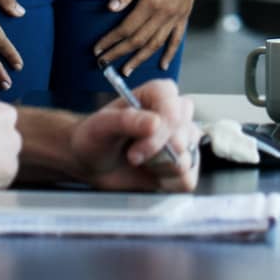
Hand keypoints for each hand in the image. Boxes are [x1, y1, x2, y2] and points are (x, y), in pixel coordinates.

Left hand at [66, 80, 198, 192]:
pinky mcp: (182, 167)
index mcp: (157, 95)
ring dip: (159, 168)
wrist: (92, 163)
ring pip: (187, 159)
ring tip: (140, 163)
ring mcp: (182, 141)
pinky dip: (167, 183)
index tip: (137, 147)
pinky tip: (151, 175)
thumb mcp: (101, 125)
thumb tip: (155, 123)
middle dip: (156, 152)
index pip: (175, 106)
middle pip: (184, 134)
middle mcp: (175, 115)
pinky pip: (188, 180)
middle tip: (131, 156)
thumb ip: (126, 120)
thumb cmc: (95, 137)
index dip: (163, 127)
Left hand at [92, 0, 209, 77]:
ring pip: (155, 44)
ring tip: (126, 70)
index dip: (111, 41)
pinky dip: (169, 53)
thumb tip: (110, 8)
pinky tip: (162, 64)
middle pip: (138, 40)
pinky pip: (176, 39)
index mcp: (152, 2)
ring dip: (140, 59)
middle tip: (104, 64)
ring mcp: (176, 16)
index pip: (126, 28)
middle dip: (119, 53)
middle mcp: (165, 13)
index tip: (97, 49)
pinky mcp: (184, 15)